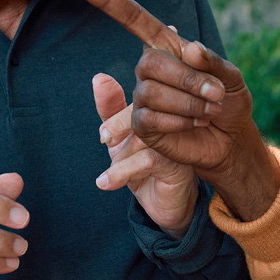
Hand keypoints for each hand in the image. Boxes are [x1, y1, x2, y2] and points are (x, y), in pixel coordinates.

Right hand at [76, 0, 279, 220]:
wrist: (230, 140)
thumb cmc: (229, 102)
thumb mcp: (232, 77)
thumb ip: (213, 61)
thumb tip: (189, 47)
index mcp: (166, 47)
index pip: (133, 18)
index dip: (109, 2)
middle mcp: (149, 68)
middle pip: (151, 63)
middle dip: (188, 80)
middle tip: (217, 94)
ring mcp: (143, 96)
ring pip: (151, 93)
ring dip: (188, 104)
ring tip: (209, 111)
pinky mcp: (142, 125)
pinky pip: (150, 118)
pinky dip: (179, 122)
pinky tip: (194, 124)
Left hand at [93, 73, 197, 238]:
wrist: (162, 202)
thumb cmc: (140, 163)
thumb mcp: (120, 138)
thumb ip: (110, 109)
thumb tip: (99, 77)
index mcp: (159, 110)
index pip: (138, 101)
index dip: (118, 118)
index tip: (105, 136)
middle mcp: (172, 121)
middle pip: (142, 114)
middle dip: (119, 129)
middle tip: (106, 144)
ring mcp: (178, 141)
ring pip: (144, 135)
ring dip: (121, 156)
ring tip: (106, 175)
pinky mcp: (180, 164)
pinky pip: (147, 160)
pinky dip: (121, 172)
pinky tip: (105, 182)